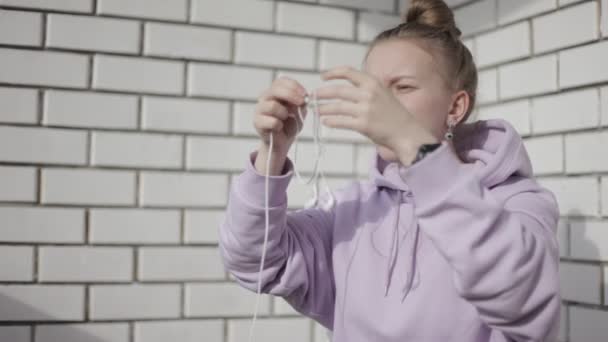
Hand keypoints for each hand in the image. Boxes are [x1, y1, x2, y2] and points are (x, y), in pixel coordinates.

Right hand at [254, 76, 307, 152]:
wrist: (282, 142)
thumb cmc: (290, 124)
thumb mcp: (299, 112)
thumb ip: (300, 104)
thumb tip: (303, 99)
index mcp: (275, 92)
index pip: (281, 81)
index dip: (294, 86)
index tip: (305, 94)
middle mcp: (265, 97)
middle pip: (275, 90)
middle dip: (291, 95)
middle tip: (301, 102)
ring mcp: (259, 109)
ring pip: (272, 106)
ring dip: (284, 113)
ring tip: (285, 119)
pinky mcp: (257, 122)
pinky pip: (272, 121)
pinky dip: (279, 125)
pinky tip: (279, 128)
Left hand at [313, 66, 437, 152]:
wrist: (407, 133)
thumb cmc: (394, 115)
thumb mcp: (383, 94)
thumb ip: (366, 89)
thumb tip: (344, 88)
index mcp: (373, 83)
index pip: (348, 72)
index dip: (332, 73)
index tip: (323, 77)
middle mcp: (369, 94)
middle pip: (338, 90)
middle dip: (322, 93)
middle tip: (313, 96)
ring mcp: (366, 109)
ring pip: (337, 107)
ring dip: (323, 108)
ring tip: (316, 111)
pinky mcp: (363, 125)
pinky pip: (341, 122)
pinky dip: (331, 121)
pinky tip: (325, 121)